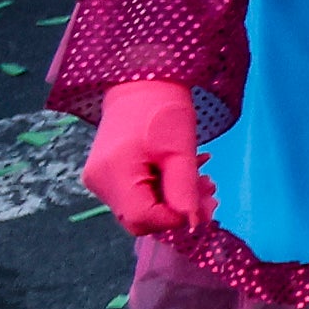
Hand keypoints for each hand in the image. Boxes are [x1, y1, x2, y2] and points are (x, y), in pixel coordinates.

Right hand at [83, 80, 209, 236]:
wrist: (143, 84)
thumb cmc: (164, 111)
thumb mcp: (181, 151)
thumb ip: (183, 189)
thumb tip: (191, 224)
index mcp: (113, 175)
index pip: (142, 219)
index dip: (174, 219)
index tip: (204, 205)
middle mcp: (99, 183)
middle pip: (139, 218)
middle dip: (176, 211)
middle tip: (209, 192)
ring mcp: (100, 180)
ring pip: (140, 208)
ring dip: (173, 201)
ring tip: (203, 181)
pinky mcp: (107, 175)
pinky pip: (136, 195)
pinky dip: (162, 191)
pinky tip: (184, 176)